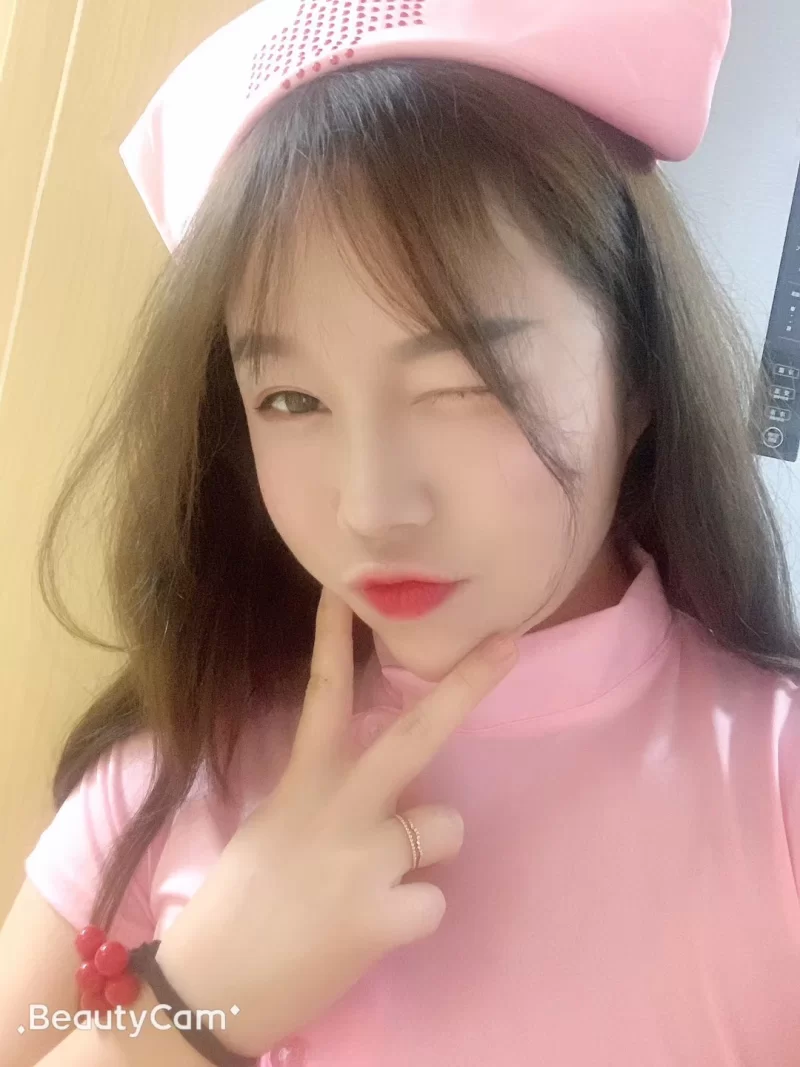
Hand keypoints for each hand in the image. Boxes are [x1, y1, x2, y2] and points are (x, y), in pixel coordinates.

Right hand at [155, 586, 517, 1056]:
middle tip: (509, 644)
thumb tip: (396, 789)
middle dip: (468, 685)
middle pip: (417, 734)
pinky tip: (373, 929)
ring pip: (445, 827)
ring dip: (424, 854)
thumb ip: (334, 797)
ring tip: (378, 884)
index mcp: (303, 783)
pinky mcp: (382, 916)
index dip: (331, 638)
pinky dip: (412, 916)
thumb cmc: (244, 902)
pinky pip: (435, 900)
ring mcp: (363, 859)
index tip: (345, 587)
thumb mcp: (279, 827)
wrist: (211, 984)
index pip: (323, 695)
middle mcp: (339, 807)